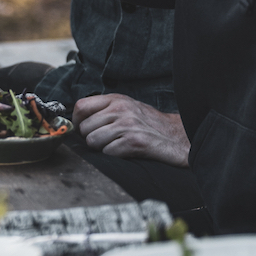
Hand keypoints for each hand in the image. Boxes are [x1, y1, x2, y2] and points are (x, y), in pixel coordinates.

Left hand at [73, 94, 190, 167]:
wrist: (179, 137)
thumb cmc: (151, 125)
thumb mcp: (128, 108)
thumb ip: (105, 110)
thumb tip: (77, 121)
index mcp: (116, 99)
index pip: (81, 106)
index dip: (77, 121)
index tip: (83, 129)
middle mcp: (121, 109)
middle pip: (84, 128)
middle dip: (91, 139)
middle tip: (106, 140)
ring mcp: (127, 124)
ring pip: (93, 142)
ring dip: (102, 148)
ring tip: (118, 145)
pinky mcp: (134, 141)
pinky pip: (108, 152)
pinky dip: (114, 155)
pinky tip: (127, 151)